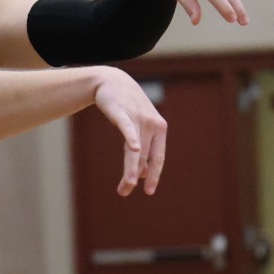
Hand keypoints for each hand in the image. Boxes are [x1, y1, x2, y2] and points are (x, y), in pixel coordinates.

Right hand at [91, 67, 168, 195]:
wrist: (114, 81)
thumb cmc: (128, 107)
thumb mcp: (139, 127)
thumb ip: (143, 149)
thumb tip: (143, 174)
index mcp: (160, 129)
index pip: (158, 158)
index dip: (154, 175)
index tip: (148, 191)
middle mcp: (152, 124)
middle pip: (144, 157)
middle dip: (135, 176)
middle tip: (125, 192)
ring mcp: (138, 118)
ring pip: (135, 149)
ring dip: (131, 168)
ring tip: (127, 185)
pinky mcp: (123, 112)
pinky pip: (128, 128)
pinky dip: (132, 138)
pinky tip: (134, 149)